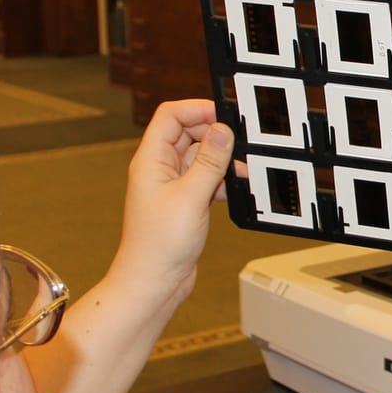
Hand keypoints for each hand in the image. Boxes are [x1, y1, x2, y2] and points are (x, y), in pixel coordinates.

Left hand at [107, 99, 235, 312]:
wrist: (153, 283)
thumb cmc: (159, 246)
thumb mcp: (191, 197)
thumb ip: (210, 162)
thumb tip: (223, 130)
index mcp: (151, 160)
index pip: (170, 116)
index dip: (196, 109)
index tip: (224, 115)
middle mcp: (158, 169)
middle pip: (187, 134)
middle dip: (214, 136)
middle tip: (238, 144)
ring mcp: (171, 186)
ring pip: (199, 158)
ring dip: (220, 162)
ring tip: (241, 171)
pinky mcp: (183, 203)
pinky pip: (204, 180)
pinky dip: (220, 182)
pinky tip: (234, 190)